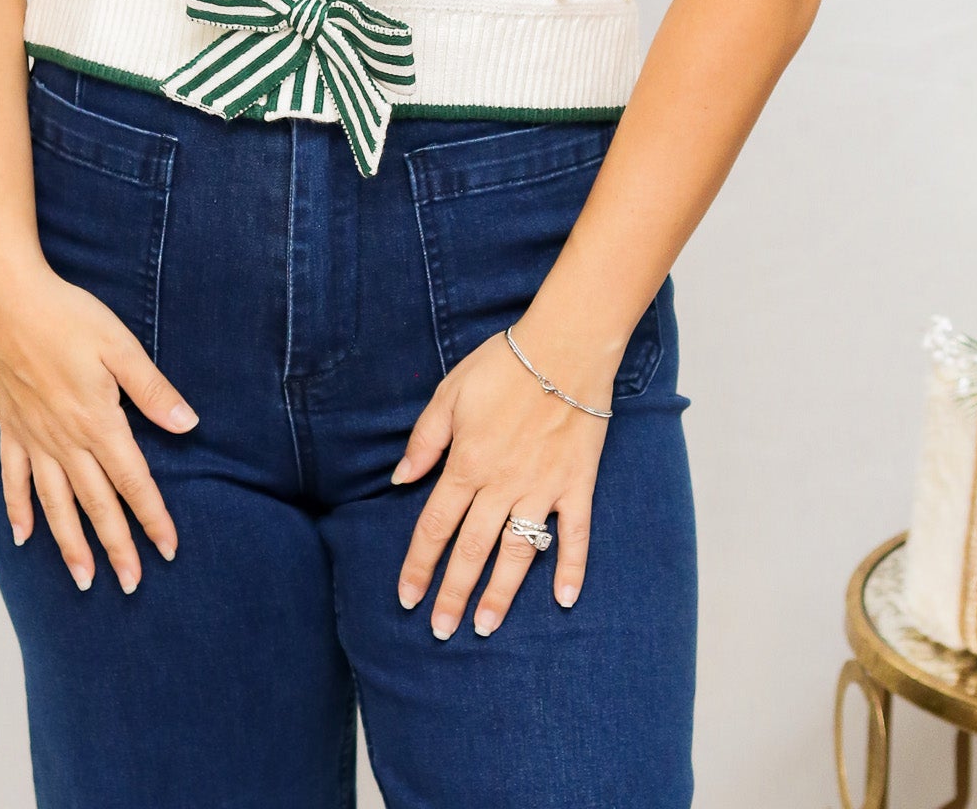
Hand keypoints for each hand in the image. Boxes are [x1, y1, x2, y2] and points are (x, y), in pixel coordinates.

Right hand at [0, 259, 199, 594]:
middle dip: (116, 547)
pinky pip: (13, 480)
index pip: (133, 482)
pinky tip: (22, 537)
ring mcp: (34, 438)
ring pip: (55, 504)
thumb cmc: (69, 317)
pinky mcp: (11, 428)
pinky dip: (18, 510)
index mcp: (98, 422)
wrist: (8, 302)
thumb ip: (153, 391)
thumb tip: (189, 426)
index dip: (152, 517)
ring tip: (83, 581)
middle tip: (132, 585)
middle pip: (96, 504)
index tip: (168, 549)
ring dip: (70, 544)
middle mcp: (65, 440)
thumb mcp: (121, 347)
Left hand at [390, 326, 612, 638]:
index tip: (407, 598)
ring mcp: (542, 488)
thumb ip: (424, 440)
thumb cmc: (503, 365)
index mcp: (466, 463)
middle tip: (441, 631)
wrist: (564, 345)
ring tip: (486, 628)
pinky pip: (574, 535)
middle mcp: (501, 484)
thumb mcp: (450, 393)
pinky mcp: (576, 484)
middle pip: (471, 549)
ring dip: (500, 594)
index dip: (418, 565)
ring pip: (517, 553)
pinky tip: (564, 600)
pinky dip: (571, 568)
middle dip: (453, 594)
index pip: (434, 526)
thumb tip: (400, 479)